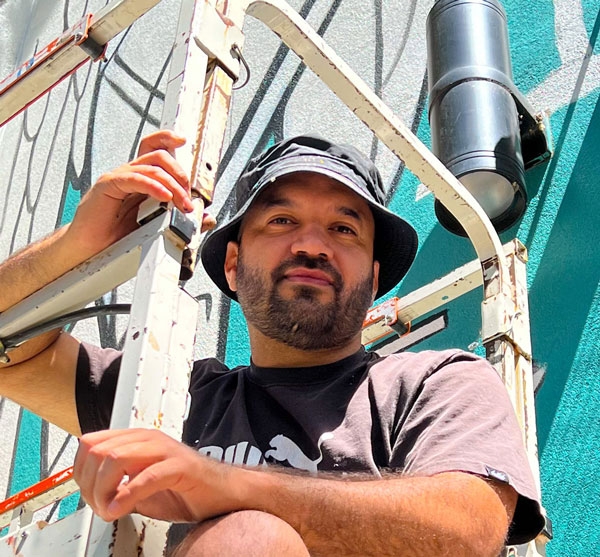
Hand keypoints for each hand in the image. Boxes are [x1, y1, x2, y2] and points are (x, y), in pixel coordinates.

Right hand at [67, 130, 214, 257]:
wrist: (89, 251)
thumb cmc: (116, 238)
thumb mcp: (157, 229)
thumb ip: (182, 221)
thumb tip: (206, 218)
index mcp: (140, 180)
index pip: (155, 149)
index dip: (168, 139)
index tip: (184, 141)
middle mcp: (130, 174)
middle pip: (159, 155)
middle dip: (181, 174)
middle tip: (188, 198)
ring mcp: (118, 178)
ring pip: (152, 166)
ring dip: (173, 185)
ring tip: (181, 204)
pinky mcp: (108, 186)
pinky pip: (135, 179)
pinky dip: (153, 186)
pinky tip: (164, 198)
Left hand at [74, 428, 240, 522]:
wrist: (223, 493)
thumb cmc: (185, 489)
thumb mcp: (140, 486)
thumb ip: (116, 483)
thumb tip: (90, 492)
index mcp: (138, 440)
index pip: (91, 443)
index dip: (81, 472)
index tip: (89, 494)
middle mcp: (149, 440)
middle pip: (98, 450)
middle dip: (90, 485)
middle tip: (99, 506)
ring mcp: (165, 451)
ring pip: (116, 458)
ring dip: (104, 491)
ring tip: (110, 510)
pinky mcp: (180, 467)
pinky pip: (146, 477)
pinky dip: (127, 496)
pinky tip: (122, 509)